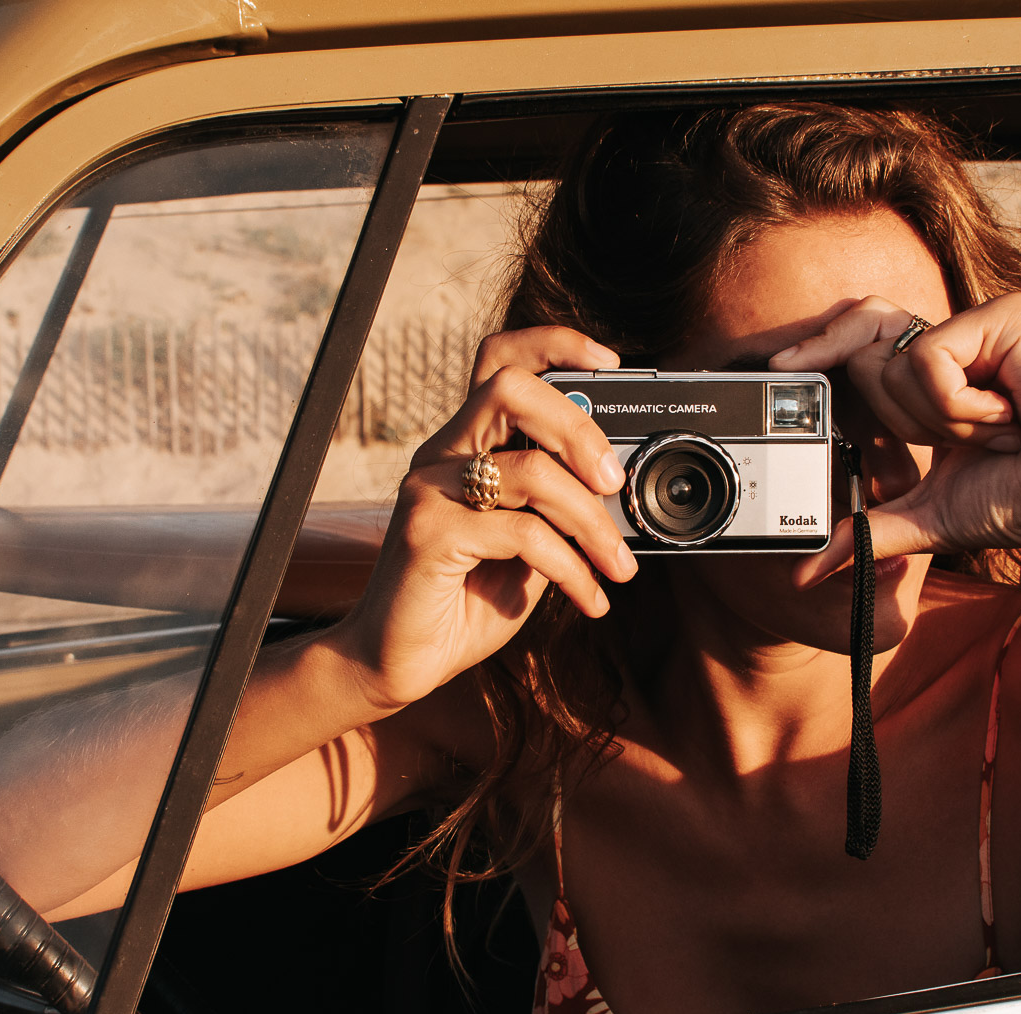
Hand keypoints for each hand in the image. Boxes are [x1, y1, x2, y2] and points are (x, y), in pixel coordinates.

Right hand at [329, 327, 638, 711]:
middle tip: (613, 481)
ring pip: (529, 470)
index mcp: (465, 444)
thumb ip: (557, 508)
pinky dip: (572, 569)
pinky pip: (522, 534)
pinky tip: (589, 599)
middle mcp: (441, 454)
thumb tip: (619, 486)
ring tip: (618, 566)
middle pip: (510, 388)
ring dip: (592, 522)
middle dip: (578, 427)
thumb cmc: (464, 601)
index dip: (555, 345)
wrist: (400, 662)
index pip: (499, 360)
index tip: (610, 363)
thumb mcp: (527, 546)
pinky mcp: (426, 535)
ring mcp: (428, 491)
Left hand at [773, 293, 1020, 585]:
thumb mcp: (926, 517)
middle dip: (893, 409)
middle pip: (860, 334)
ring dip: (933, 418)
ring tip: (993, 433)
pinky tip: (1008, 418)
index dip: (815, 349)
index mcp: (934, 374)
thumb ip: (866, 533)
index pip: (855, 341)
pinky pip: (929, 359)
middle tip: (955, 439)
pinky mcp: (1004, 316)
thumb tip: (806, 572)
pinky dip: (958, 408)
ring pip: (892, 357)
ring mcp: (979, 321)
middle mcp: (954, 337)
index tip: (776, 370)